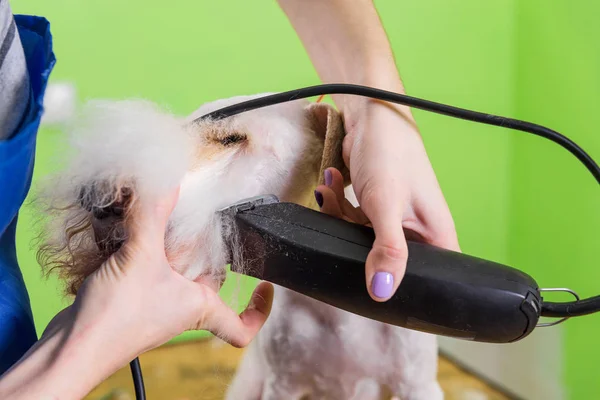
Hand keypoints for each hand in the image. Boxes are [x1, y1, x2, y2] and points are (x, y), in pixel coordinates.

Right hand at [0, 186, 272, 399]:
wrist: (70, 345)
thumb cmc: (115, 319)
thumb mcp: (141, 257)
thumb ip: (153, 215)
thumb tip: (166, 181)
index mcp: (199, 305)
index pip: (241, 327)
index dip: (259, 309)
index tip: (265, 285)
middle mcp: (182, 305)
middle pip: (209, 277)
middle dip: (208, 249)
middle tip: (201, 219)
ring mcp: (157, 301)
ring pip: (177, 267)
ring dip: (170, 241)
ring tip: (161, 212)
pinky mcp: (131, 295)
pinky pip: (148, 266)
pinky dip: (143, 245)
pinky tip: (129, 224)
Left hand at [317, 97, 459, 301]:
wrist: (368, 117)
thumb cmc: (391, 155)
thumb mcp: (387, 206)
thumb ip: (387, 249)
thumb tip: (383, 291)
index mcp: (436, 237)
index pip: (435, 280)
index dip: (410, 292)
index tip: (379, 293)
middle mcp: (417, 233)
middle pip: (390, 265)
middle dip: (361, 250)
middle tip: (345, 231)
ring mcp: (393, 221)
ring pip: (363, 244)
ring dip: (340, 219)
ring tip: (333, 192)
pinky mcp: (372, 210)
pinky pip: (350, 223)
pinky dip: (337, 206)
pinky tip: (332, 183)